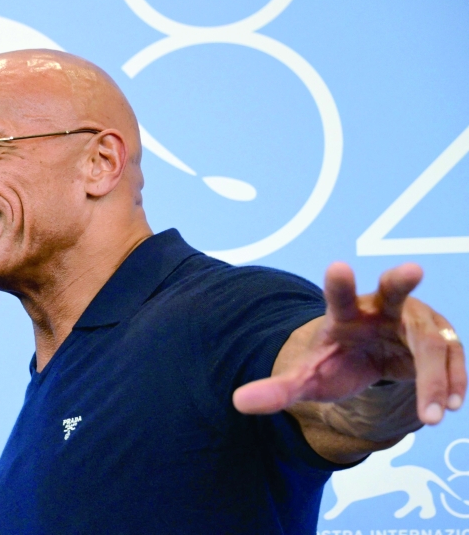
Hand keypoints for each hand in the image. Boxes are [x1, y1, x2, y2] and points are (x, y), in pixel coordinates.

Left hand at [233, 262, 465, 427]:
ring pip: (430, 342)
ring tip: (433, 415)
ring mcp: (414, 320)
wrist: (369, 359)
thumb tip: (237, 403)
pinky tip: (449, 404)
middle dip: (400, 280)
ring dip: (435, 377)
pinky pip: (452, 357)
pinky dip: (452, 381)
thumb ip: (278, 389)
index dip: (339, 284)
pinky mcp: (440, 337)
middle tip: (412, 269)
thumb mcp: (308, 379)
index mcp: (344, 314)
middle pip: (393, 292)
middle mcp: (381, 309)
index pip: (338, 296)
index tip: (337, 268)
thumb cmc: (336, 362)